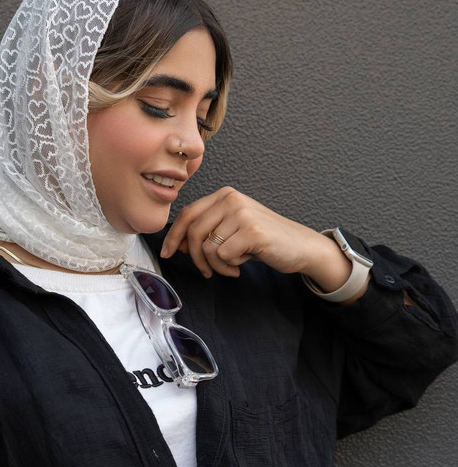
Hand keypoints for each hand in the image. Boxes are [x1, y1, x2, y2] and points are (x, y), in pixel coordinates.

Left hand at [161, 186, 354, 292]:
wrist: (300, 246)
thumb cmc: (263, 240)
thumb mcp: (232, 229)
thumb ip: (208, 230)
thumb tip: (176, 245)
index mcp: (225, 195)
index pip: (187, 214)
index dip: (173, 236)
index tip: (167, 253)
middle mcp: (231, 199)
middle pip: (193, 231)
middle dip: (194, 258)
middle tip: (206, 271)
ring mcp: (242, 214)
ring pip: (206, 247)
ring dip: (216, 265)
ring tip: (231, 267)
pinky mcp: (251, 231)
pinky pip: (222, 256)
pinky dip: (228, 267)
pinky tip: (241, 266)